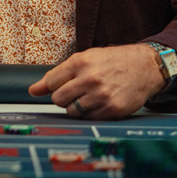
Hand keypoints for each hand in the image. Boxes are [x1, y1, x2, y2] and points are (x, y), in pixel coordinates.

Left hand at [28, 44, 164, 118]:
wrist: (144, 66)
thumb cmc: (111, 61)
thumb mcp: (84, 59)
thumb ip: (57, 74)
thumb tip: (32, 90)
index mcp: (79, 62)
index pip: (50, 82)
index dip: (51, 87)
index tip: (56, 87)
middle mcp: (89, 78)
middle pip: (58, 99)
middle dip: (61, 98)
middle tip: (72, 92)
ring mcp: (101, 95)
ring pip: (72, 111)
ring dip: (75, 107)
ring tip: (85, 98)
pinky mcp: (113, 109)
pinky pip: (89, 118)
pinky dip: (89, 114)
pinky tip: (97, 103)